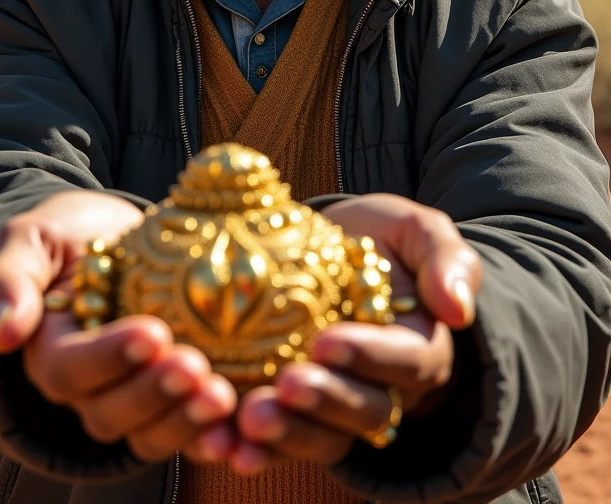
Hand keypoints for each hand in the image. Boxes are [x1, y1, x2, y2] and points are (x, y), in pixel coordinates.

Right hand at [0, 191, 236, 462]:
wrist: (109, 235)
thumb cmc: (66, 234)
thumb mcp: (31, 239)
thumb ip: (8, 279)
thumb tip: (3, 333)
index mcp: (48, 350)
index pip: (71, 369)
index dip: (110, 358)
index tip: (153, 333)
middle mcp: (87, 386)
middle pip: (111, 413)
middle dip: (155, 395)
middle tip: (196, 367)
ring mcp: (130, 396)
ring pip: (149, 432)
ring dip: (186, 421)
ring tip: (224, 397)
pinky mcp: (169, 397)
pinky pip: (187, 429)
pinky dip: (213, 435)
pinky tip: (241, 424)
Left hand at [199, 194, 480, 473]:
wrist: (328, 247)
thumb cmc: (376, 237)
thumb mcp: (414, 228)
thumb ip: (444, 258)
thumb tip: (457, 310)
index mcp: (420, 345)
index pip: (409, 362)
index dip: (370, 357)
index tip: (326, 342)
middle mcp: (384, 386)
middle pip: (367, 411)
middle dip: (326, 403)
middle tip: (284, 386)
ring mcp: (338, 405)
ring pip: (325, 437)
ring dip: (288, 436)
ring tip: (248, 421)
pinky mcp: (296, 413)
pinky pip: (281, 442)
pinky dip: (254, 450)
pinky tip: (222, 446)